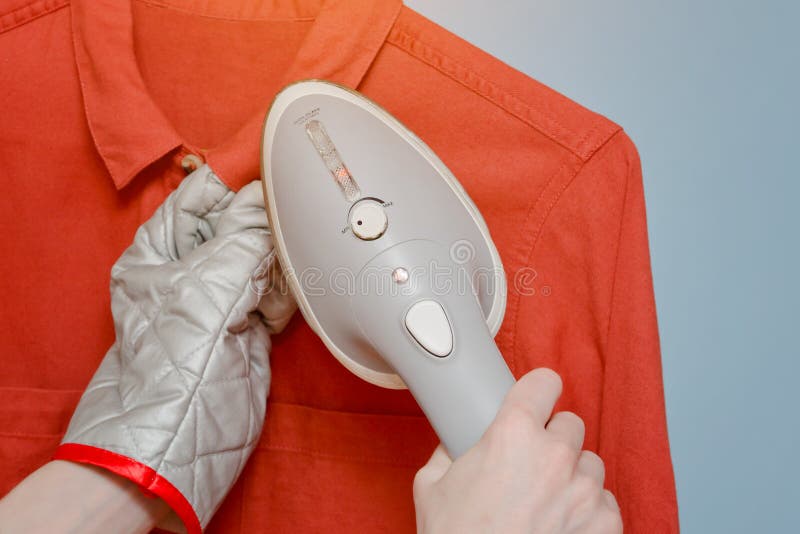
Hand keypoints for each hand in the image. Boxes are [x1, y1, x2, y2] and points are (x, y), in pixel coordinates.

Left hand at [54, 165, 294, 532]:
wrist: (188, 429)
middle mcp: (188, 270)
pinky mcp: (247, 322)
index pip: (200, 197)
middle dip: (266, 222)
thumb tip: (267, 194)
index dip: (236, 179)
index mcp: (158, 251)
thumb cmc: (178, 355)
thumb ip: (247, 233)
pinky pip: (276, 290)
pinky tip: (289, 295)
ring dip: (281, 258)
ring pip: (262, 257)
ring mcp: (220, 297)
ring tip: (292, 262)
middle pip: (237, 225)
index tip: (277, 160)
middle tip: (297, 212)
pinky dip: (288, 290)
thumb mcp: (212, 280)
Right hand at [413, 368, 621, 533]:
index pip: (545, 382)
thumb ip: (448, 452)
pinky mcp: (604, 525)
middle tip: (529, 465)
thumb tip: (454, 441)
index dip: (538, 391)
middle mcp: (554, 455)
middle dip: (552, 440)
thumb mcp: (431, 486)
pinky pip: (607, 502)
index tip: (536, 400)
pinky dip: (589, 512)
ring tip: (545, 501)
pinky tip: (563, 524)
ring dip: (572, 476)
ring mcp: (584, 492)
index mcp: (512, 434)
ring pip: (591, 464)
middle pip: (570, 424)